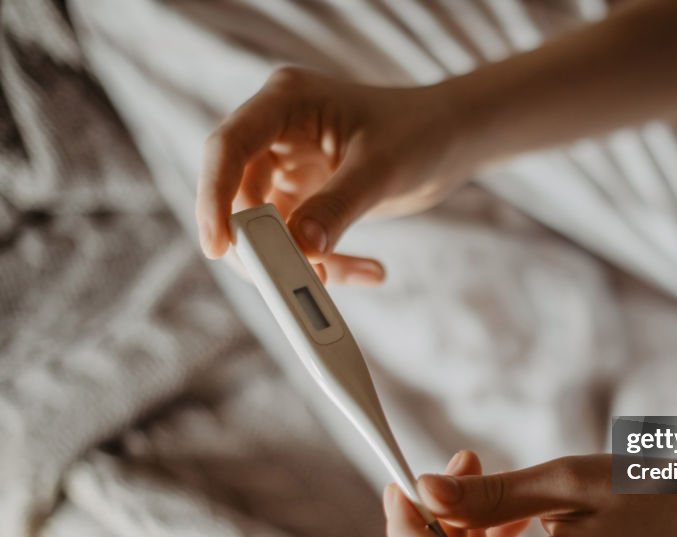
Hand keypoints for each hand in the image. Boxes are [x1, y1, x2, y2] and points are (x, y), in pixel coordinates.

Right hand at [196, 66, 471, 282]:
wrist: (451, 141)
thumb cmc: (420, 133)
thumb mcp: (381, 168)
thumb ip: (338, 206)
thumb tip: (301, 249)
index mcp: (286, 102)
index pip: (228, 148)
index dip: (213, 197)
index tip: (218, 247)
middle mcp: (276, 133)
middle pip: (238, 196)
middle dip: (263, 245)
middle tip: (295, 282)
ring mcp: (287, 166)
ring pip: (265, 228)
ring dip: (300, 261)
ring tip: (356, 273)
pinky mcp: (304, 197)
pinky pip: (295, 241)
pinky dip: (324, 263)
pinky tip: (370, 270)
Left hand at [384, 452, 676, 536]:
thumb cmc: (656, 491)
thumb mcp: (572, 479)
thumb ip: (494, 492)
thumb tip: (423, 489)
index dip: (408, 534)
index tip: (395, 484)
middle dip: (437, 522)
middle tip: (457, 458)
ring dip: (464, 532)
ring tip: (484, 474)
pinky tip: (513, 511)